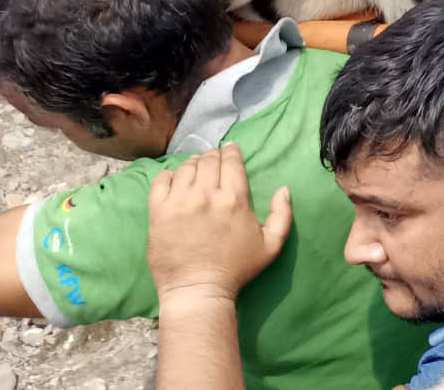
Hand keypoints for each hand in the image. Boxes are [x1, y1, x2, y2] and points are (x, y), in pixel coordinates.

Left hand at [148, 146, 292, 298]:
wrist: (198, 290)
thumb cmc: (236, 269)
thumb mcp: (271, 246)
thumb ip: (282, 214)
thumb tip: (284, 189)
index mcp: (234, 199)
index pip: (231, 160)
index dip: (231, 152)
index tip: (229, 152)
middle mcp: (206, 194)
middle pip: (208, 160)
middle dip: (213, 157)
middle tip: (213, 164)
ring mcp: (179, 202)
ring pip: (186, 167)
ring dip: (193, 165)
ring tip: (195, 172)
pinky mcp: (158, 212)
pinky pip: (161, 181)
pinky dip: (169, 176)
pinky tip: (175, 183)